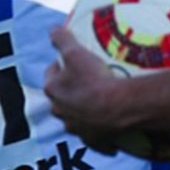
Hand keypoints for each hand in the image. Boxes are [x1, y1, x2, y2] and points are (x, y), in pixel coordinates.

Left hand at [44, 27, 127, 154]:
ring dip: (84, 107)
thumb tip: (52, 29)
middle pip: (63, 95)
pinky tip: (109, 121)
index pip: (51, 73)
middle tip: (89, 77)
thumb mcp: (75, 52)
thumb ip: (62, 38)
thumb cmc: (94, 78)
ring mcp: (76, 127)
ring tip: (101, 96)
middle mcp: (60, 111)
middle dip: (72, 87)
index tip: (75, 59)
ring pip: (77, 115)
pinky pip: (94, 134)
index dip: (62, 64)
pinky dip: (99, 128)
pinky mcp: (93, 139)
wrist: (118, 107)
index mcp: (52, 90)